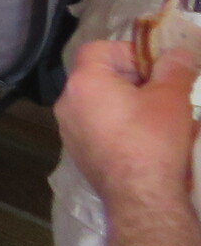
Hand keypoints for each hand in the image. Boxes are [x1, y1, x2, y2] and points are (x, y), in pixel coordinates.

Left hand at [58, 40, 200, 214]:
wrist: (140, 197)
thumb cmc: (153, 140)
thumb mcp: (171, 97)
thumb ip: (174, 68)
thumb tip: (178, 53)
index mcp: (83, 83)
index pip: (98, 49)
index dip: (129, 52)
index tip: (155, 68)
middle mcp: (68, 104)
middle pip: (100, 76)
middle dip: (135, 80)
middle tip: (164, 92)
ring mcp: (70, 130)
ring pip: (102, 104)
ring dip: (131, 104)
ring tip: (162, 116)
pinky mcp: (80, 153)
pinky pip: (100, 127)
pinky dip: (122, 125)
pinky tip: (149, 139)